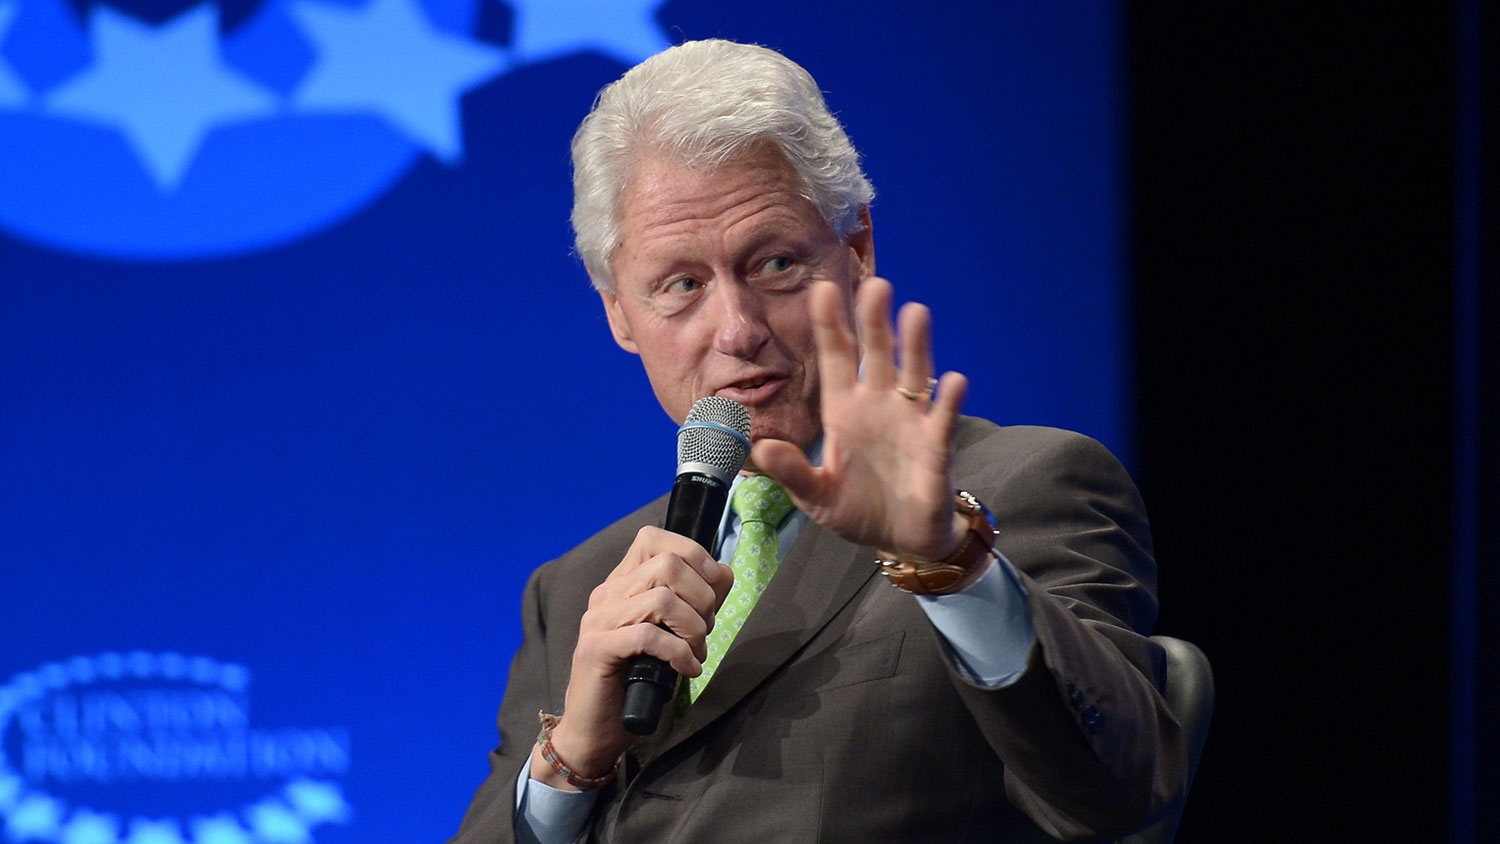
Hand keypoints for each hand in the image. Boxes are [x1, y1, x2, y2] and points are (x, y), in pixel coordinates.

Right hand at [532, 527, 732, 787]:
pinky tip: (687, 670)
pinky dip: (679, 653)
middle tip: (705, 630)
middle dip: (701, 597)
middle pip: (666, 564)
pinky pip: (649, 636)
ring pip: (661, 598)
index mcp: (622, 583)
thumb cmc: (636, 682)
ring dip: (693, 628)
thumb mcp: (674, 634)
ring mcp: (598, 619)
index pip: (652, 538)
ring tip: (696, 652)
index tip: (713, 584)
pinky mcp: (597, 648)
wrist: (595, 730)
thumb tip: (723, 573)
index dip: (691, 552)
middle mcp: (606, 593)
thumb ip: (697, 601)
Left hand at [753, 277, 969, 560]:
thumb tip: (761, 448)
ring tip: (915, 312)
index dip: (831, 326)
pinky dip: (949, 400)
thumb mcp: (814, 495)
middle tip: (875, 284)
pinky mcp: (935, 447)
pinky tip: (953, 380)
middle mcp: (878, 406)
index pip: (836, 359)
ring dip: (916, 346)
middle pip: (877, 355)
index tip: (822, 290)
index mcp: (844, 411)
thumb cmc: (856, 509)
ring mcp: (909, 422)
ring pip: (914, 375)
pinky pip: (943, 418)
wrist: (899, 539)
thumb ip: (791, 472)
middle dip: (874, 322)